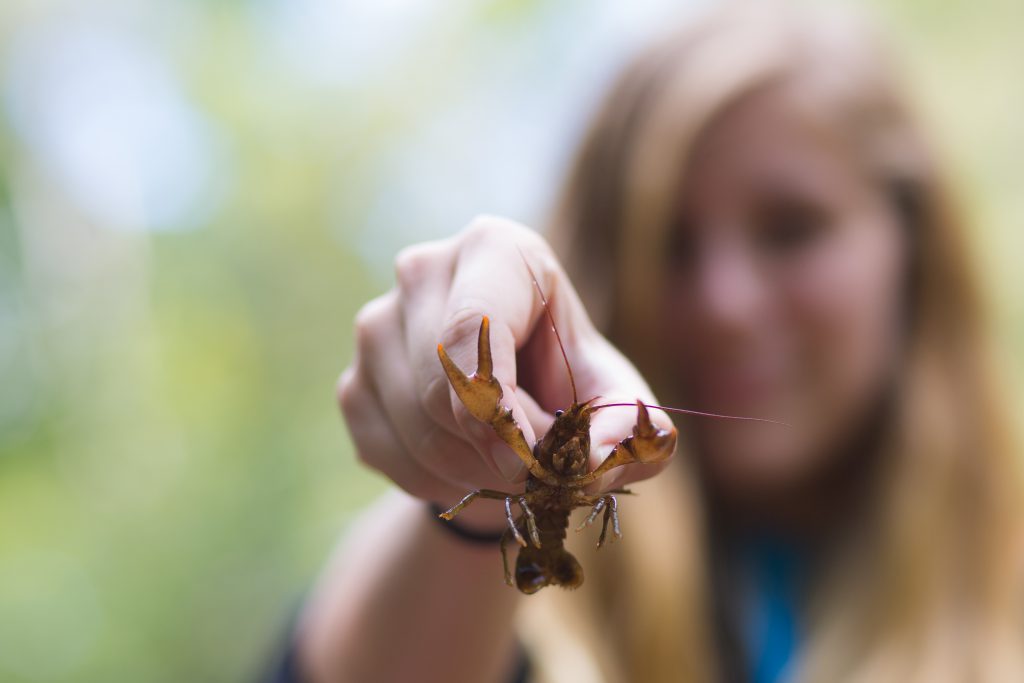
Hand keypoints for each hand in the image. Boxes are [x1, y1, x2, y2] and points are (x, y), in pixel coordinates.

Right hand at [337, 216, 673, 524]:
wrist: (511, 409)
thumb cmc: (570, 385)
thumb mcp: (617, 401)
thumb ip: (631, 430)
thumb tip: (598, 462)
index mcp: (496, 247)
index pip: (472, 326)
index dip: (500, 407)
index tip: (533, 460)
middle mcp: (423, 270)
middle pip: (443, 384)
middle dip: (497, 447)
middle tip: (538, 467)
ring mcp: (376, 325)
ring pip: (415, 425)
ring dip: (472, 469)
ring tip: (510, 464)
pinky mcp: (352, 381)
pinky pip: (385, 452)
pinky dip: (434, 481)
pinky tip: (466, 466)